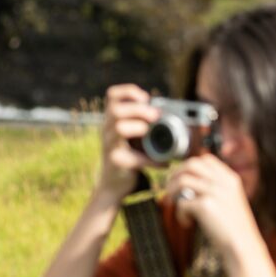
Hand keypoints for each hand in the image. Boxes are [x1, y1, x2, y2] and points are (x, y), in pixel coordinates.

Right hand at [97, 84, 158, 200]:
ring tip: (150, 133)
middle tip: (155, 116)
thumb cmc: (127, 156)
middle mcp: (107, 130)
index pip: (111, 96)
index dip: (128, 92)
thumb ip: (142, 124)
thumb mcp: (131, 137)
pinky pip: (136, 158)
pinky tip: (165, 163)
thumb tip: (168, 114)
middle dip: (138, 109)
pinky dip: (154, 161)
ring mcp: (110, 146)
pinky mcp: (117, 162)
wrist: (113, 184)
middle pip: (116, 110)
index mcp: (112, 120)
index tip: (146, 97)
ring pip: (119, 128)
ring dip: (139, 127)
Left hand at [163, 154, 258, 253]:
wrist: (242, 246)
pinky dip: (180, 214)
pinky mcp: (206, 206)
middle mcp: (223, 182)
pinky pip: (182, 203)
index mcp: (231, 179)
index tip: (181, 179)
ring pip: (182, 180)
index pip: (206, 159)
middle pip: (191, 164)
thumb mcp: (230, 201)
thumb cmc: (234, 228)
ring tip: (174, 205)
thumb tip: (187, 181)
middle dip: (176, 175)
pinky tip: (187, 223)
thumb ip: (215, 188)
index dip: (189, 167)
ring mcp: (214, 192)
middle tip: (171, 190)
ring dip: (172, 192)